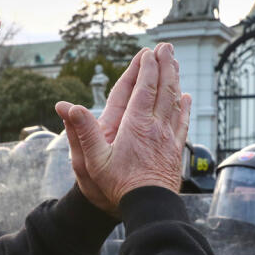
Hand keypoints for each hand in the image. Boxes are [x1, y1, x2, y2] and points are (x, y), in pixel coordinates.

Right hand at [55, 43, 190, 214]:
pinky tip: (186, 97)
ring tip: (176, 63)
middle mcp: (155, 127)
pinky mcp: (176, 150)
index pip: (143, 89)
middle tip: (166, 47)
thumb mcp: (92, 161)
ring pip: (175, 101)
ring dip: (175, 80)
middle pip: (163, 89)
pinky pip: (182, 122)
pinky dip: (185, 107)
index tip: (148, 52)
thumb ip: (83, 132)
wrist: (147, 206)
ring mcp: (168, 137)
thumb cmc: (118, 185)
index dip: (147, 69)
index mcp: (135, 125)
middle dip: (165, 66)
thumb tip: (67, 106)